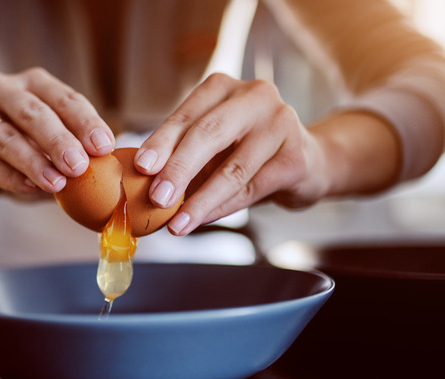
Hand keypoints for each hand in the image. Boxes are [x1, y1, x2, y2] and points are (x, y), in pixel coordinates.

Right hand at [0, 67, 114, 199]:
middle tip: (79, 166)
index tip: (104, 147)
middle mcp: (0, 88)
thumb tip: (108, 168)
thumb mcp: (51, 148)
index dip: (86, 122)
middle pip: (33, 113)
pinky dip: (8, 177)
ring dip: (33, 162)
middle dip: (59, 141)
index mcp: (33, 83)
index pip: (64, 99)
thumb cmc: (20, 153)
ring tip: (56, 183)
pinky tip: (28, 189)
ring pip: (5, 137)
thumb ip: (74, 152)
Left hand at [133, 73, 330, 235]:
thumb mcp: (210, 142)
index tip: (141, 167)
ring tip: (177, 225)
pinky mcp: (296, 158)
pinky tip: (202, 220)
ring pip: (233, 169)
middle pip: (209, 134)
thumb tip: (141, 181)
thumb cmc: (242, 149)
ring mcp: (281, 124)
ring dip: (201, 200)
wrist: (304, 160)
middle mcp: (255, 96)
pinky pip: (251, 189)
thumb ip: (180, 153)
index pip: (186, 116)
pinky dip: (222, 208)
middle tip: (157, 199)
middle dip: (179, 169)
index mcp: (223, 87)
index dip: (161, 142)